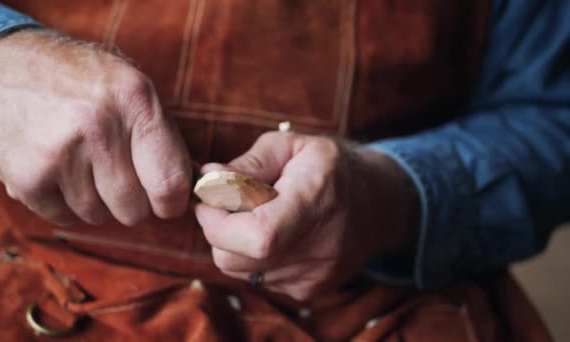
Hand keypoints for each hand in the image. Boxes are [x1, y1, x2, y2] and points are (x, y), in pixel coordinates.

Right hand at [0, 30, 191, 225]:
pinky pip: (64, 218)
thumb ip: (164, 139)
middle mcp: (97, 125)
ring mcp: (58, 152)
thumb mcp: (133, 89)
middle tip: (120, 180)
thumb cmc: (82, 83)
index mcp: (134, 101)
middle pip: (134, 209)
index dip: (172, 203)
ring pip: (99, 216)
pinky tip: (59, 172)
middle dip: (133, 203)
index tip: (167, 203)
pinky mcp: (27, 176)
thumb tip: (191, 191)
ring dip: (97, 202)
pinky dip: (66, 205)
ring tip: (84, 167)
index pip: (169, 182)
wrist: (5, 66)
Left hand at [195, 131, 418, 300]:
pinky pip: (258, 279)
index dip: (217, 219)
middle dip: (217, 229)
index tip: (212, 196)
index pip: (254, 234)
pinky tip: (277, 235)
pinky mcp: (308, 291)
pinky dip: (254, 257)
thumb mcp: (293, 146)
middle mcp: (317, 248)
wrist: (379, 204)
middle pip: (234, 258)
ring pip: (240, 270)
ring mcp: (313, 276)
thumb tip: (207, 178)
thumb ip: (247, 162)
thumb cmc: (331, 167)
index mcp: (313, 202)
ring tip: (258, 216)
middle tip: (229, 203)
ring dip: (234, 243)